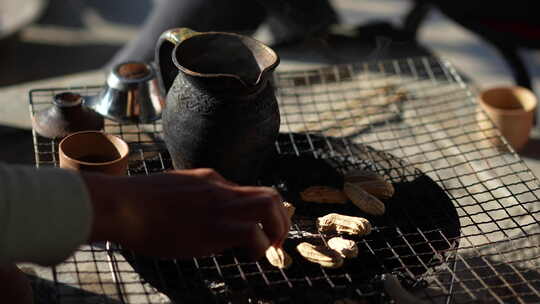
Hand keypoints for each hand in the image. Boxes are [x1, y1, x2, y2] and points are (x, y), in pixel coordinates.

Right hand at [83, 168, 288, 259]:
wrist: (121, 204)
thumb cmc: (135, 203)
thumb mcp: (171, 191)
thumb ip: (192, 200)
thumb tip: (199, 220)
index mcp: (211, 180)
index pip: (249, 192)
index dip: (259, 214)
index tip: (259, 231)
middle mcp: (221, 188)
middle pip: (271, 195)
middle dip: (281, 219)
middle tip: (275, 240)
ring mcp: (219, 205)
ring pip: (270, 206)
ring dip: (277, 230)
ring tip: (269, 248)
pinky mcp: (214, 226)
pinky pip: (254, 233)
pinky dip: (258, 247)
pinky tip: (246, 256)